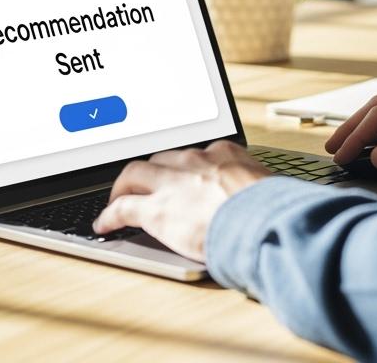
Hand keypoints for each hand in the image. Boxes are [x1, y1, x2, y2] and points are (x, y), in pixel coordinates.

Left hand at [93, 141, 271, 260]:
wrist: (263, 221)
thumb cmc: (272, 208)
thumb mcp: (267, 183)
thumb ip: (253, 184)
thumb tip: (261, 195)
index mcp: (222, 152)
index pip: (194, 153)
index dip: (183, 166)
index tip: (181, 175)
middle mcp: (193, 160)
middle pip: (160, 158)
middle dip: (150, 170)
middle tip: (143, 183)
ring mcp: (172, 183)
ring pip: (134, 174)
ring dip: (124, 186)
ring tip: (117, 198)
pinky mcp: (156, 211)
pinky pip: (123, 208)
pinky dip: (109, 215)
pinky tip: (104, 224)